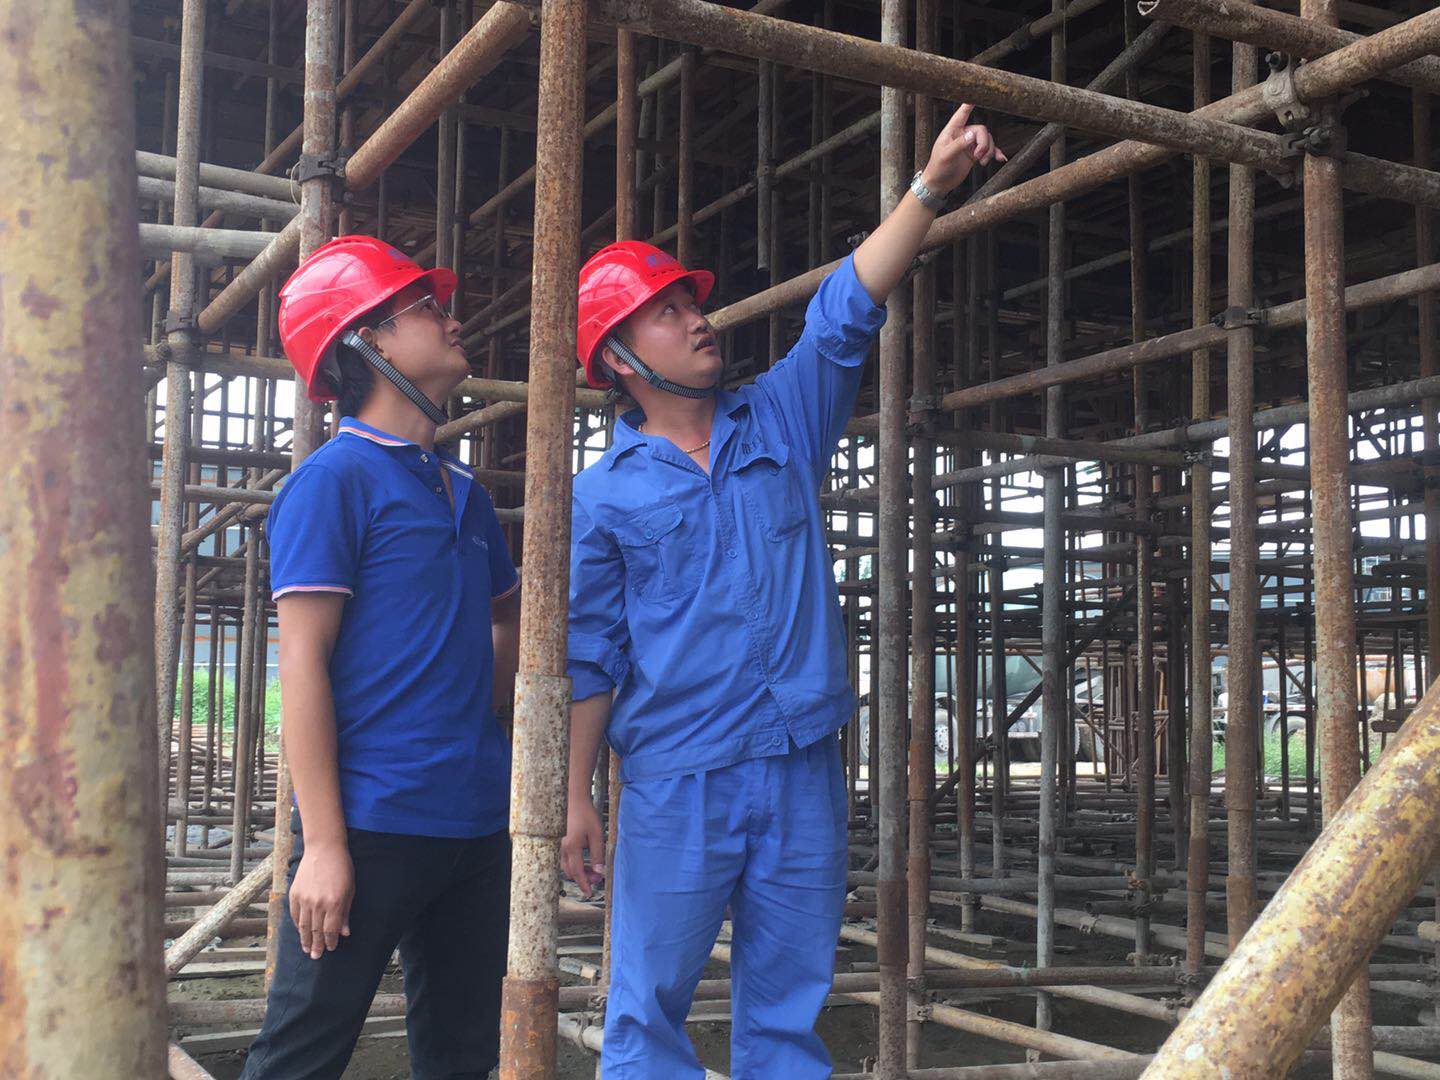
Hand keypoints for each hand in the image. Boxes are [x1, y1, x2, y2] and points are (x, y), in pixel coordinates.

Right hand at [289, 839, 353, 959]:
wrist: (324, 849)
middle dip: (316, 946)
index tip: (331, 948)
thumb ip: (345, 912)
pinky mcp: (294, 894)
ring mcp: (304, 899)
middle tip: (316, 956)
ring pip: (304, 926)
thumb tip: (344, 932)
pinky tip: (300, 931)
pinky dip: (298, 925)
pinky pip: (295, 915)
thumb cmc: (341, 868)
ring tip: (306, 949)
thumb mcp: (350, 890)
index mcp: (334, 903)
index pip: (330, 930)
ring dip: (305, 939)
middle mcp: (318, 903)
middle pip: (316, 931)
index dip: (330, 941)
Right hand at [560, 797, 605, 899]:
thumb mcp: (597, 835)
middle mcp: (563, 848)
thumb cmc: (587, 815)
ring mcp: (560, 845)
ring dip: (579, 872)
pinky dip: (574, 865)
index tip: (590, 893)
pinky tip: (585, 862)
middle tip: (596, 879)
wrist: (575, 800)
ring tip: (593, 870)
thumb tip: (599, 872)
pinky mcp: (561, 843)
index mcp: (572, 847)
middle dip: (583, 879)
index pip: (577, 872)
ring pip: (567, 866)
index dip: (584, 884)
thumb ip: (598, 855)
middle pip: (571, 872)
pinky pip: (566, 860)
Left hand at [921, 103, 1005, 197]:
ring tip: (982, 162)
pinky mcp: (974, 154)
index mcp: (952, 131)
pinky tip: (1000, 158)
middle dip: (984, 143)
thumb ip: (959, 144)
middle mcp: (962, 135)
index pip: (962, 114)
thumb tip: (972, 135)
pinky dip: (995, 154)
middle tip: (979, 156)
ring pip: (987, 140)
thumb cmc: (938, 167)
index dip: (969, 104)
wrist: (939, 183)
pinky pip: (989, 150)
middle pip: (981, 131)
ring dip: (989, 151)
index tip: (976, 96)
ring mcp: (969, 144)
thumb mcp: (946, 155)